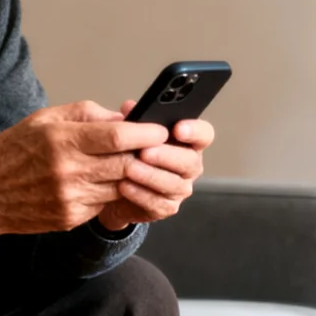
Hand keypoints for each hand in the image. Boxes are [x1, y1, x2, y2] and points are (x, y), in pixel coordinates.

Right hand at [0, 102, 168, 244]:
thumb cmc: (14, 150)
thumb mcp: (45, 119)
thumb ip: (87, 115)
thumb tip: (124, 119)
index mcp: (62, 140)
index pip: (118, 137)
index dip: (146, 133)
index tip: (160, 129)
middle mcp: (68, 171)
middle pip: (126, 164)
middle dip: (145, 155)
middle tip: (156, 147)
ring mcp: (70, 198)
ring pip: (120, 186)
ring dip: (130, 175)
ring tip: (131, 162)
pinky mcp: (71, 218)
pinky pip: (104, 202)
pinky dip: (109, 191)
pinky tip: (102, 181)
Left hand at [95, 102, 215, 230]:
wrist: (112, 185)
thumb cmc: (128, 152)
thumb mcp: (129, 131)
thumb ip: (133, 118)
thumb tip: (130, 107)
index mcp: (186, 142)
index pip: (204, 134)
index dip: (195, 131)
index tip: (178, 128)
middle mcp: (188, 165)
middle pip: (191, 161)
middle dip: (167, 156)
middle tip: (145, 152)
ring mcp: (180, 188)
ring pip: (176, 184)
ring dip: (151, 176)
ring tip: (129, 169)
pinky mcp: (166, 207)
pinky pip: (159, 203)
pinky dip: (140, 194)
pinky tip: (124, 186)